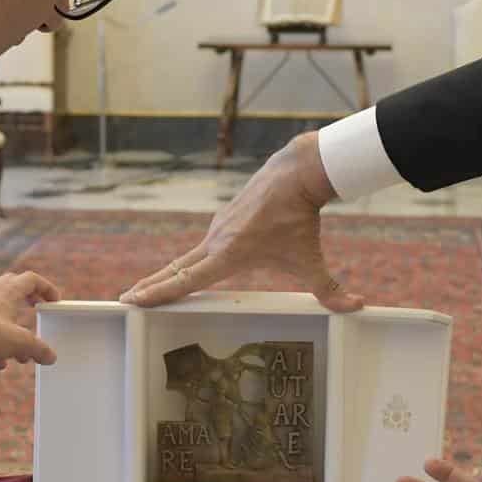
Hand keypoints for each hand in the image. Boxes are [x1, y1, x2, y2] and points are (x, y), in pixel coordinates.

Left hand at [0, 271, 61, 369]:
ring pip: (2, 313)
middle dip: (29, 303)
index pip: (32, 279)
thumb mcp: (18, 342)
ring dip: (14, 331)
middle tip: (37, 313)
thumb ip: (38, 349)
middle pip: (16, 290)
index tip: (54, 302)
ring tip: (21, 353)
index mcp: (7, 291)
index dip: (47, 289)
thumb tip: (50, 356)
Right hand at [119, 132, 362, 310]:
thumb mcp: (312, 260)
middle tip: (125, 300)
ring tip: (147, 289)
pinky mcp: (225, 219)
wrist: (295, 173)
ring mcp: (217, 228)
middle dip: (150, 287)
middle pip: (175, 270)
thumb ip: (331, 290)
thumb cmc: (301, 220)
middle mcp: (215, 242)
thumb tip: (357, 308)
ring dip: (166, 274)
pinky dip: (189, 260)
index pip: (185, 281)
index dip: (157, 293)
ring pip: (186, 257)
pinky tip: (188, 269)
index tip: (131, 301)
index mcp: (227, 256)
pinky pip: (203, 246)